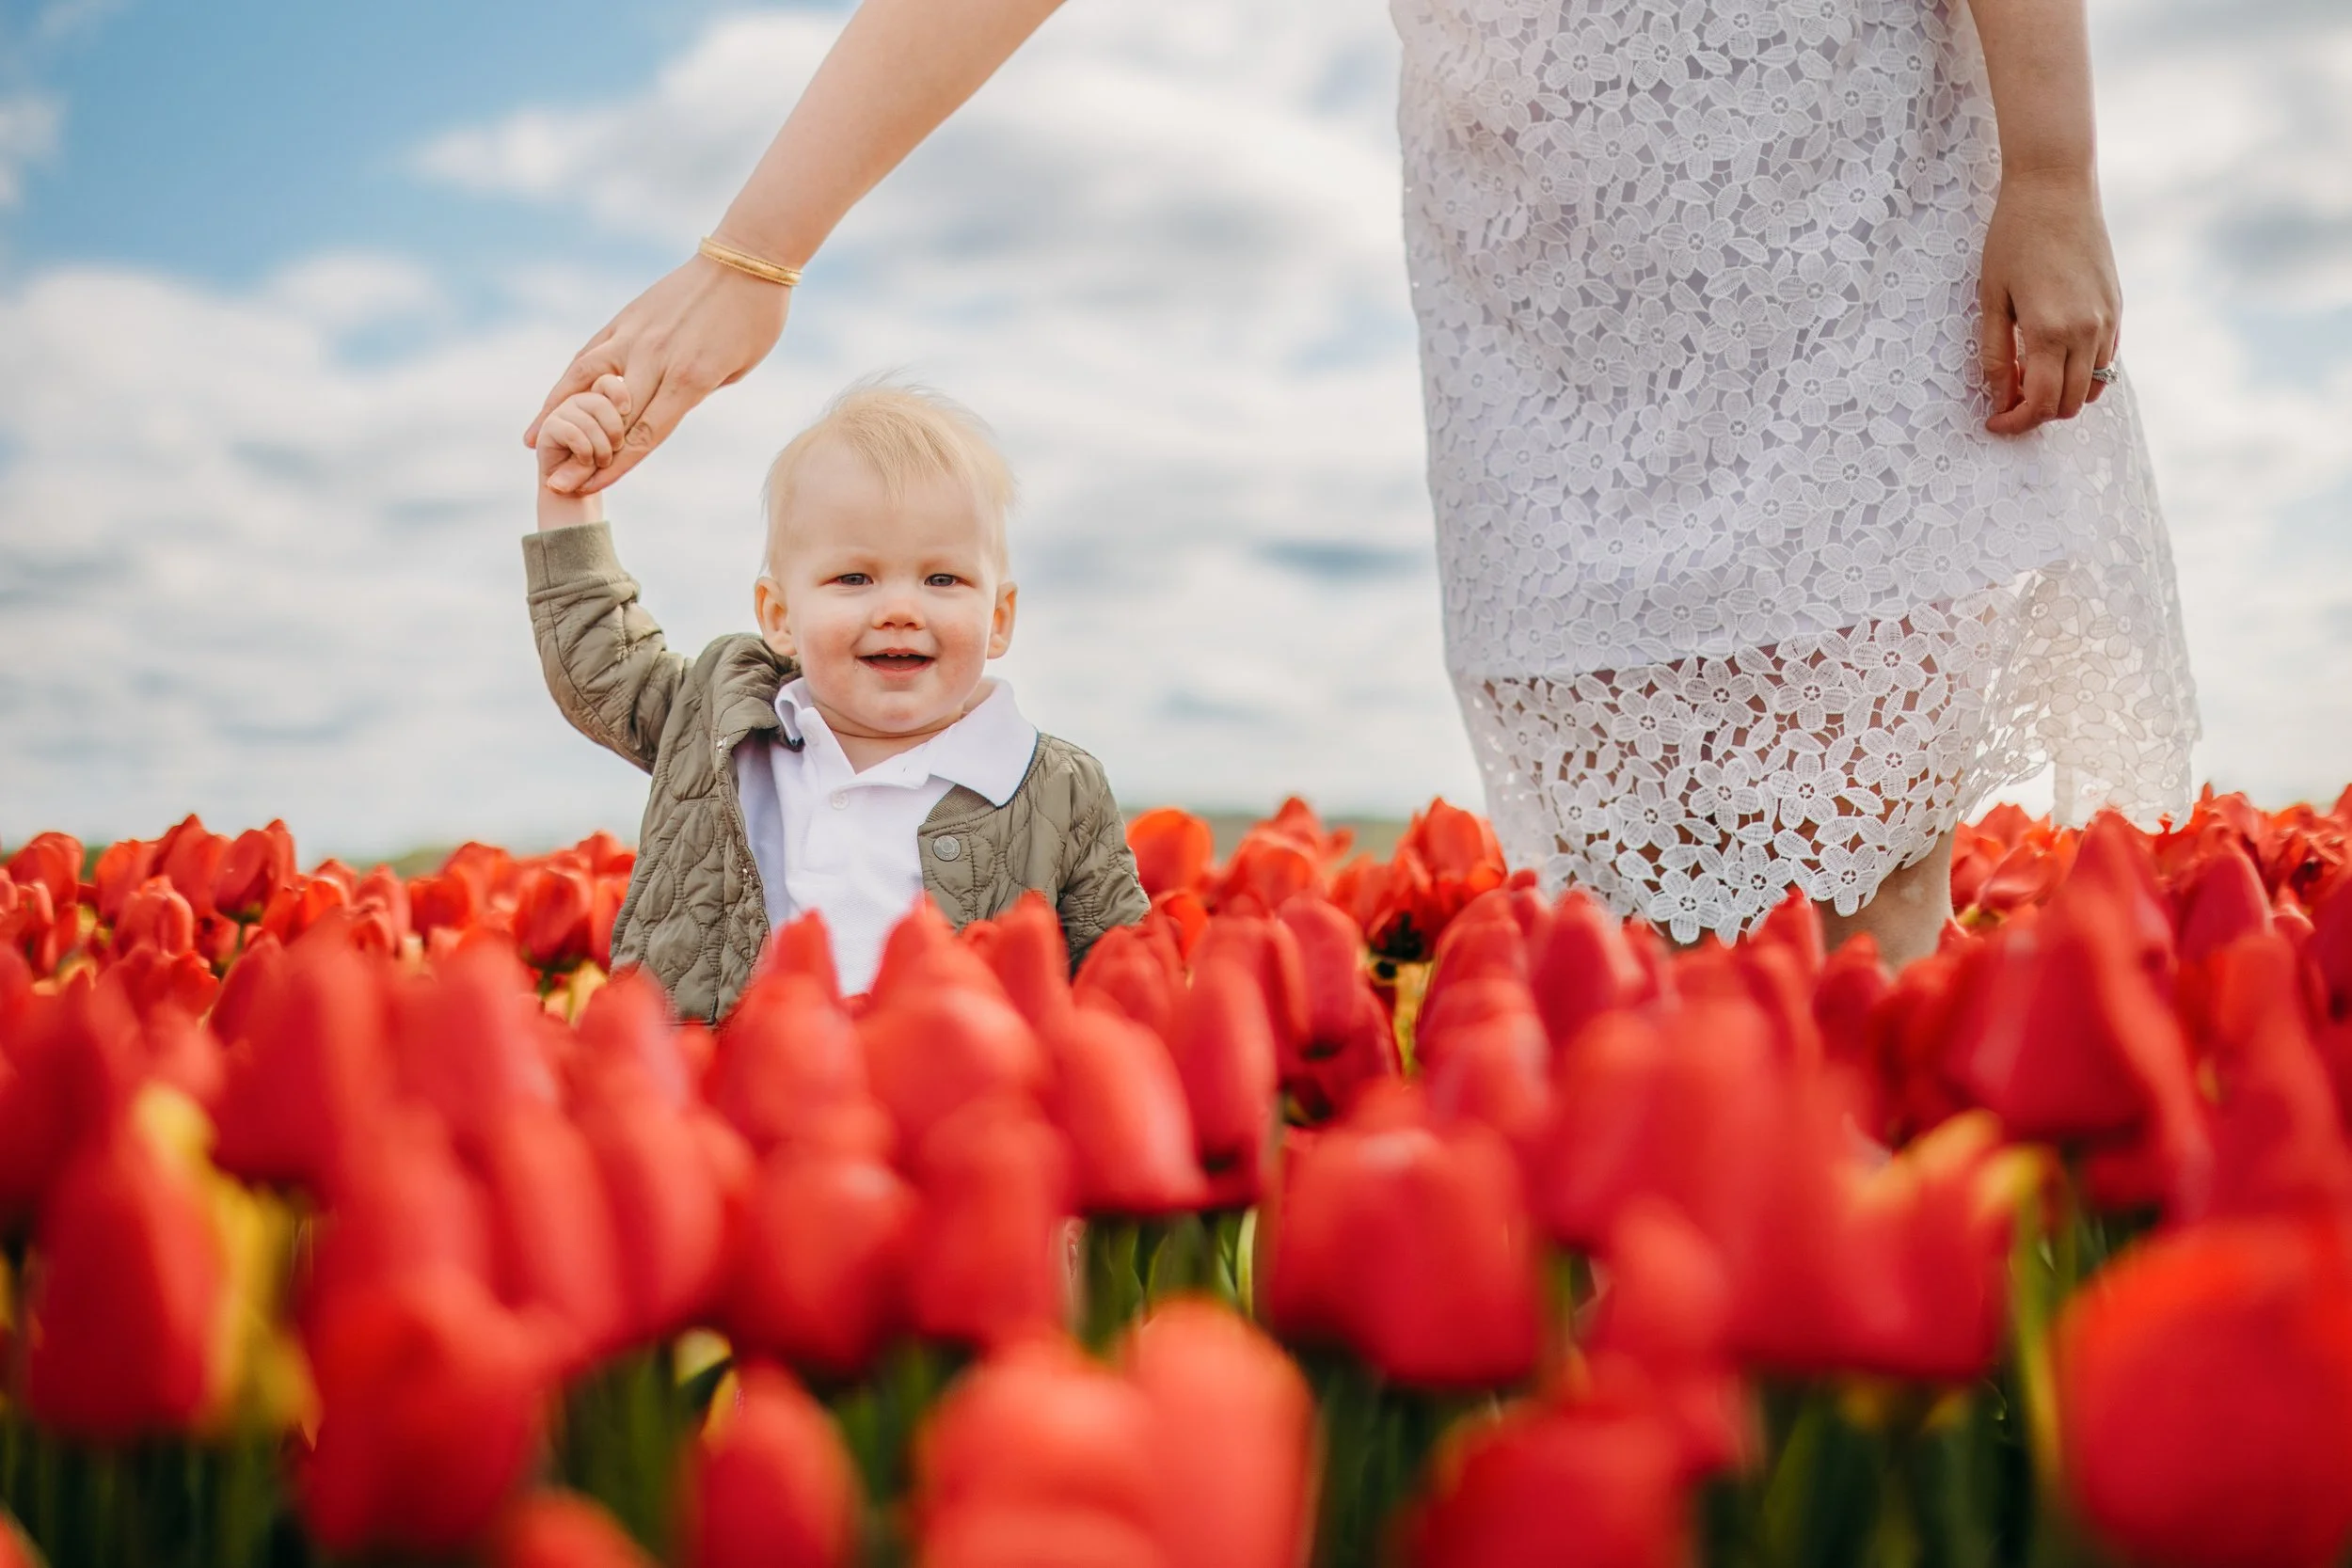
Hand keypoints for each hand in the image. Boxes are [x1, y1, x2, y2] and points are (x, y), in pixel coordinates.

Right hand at [525, 252, 792, 494]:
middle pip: (611, 417)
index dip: (616, 467)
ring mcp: (636, 335)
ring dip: (556, 412)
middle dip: (583, 454)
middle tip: (555, 482)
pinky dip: (570, 377)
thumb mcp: (736, 369)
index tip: (590, 488)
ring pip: (585, 380)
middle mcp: (656, 358)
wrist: (747, 258)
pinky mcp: (627, 317)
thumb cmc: (756, 320)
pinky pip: (591, 352)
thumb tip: (663, 408)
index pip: (646, 435)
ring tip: (532, 439)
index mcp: (690, 378)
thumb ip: (695, 393)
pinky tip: (554, 395)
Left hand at [1978, 168, 2121, 435]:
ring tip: (2028, 376)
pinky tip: (2052, 356)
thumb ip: (1996, 354)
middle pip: (2068, 403)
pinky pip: (2105, 360)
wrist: (2055, 189)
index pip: (2040, 403)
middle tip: (2007, 400)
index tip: (1994, 422)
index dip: (2015, 422)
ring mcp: (2108, 320)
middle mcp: (2088, 331)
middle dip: (2036, 413)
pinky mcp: (2117, 307)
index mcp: (2051, 331)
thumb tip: (1999, 398)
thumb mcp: (1991, 299)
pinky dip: (2080, 372)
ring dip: (2060, 394)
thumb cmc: (2013, 238)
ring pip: (2091, 386)